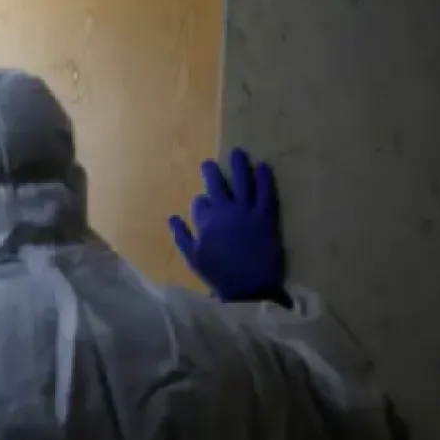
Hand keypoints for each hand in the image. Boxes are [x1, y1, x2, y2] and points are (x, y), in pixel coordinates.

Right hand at [168, 148, 284, 301]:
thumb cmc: (219, 275)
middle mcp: (224, 210)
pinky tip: (264, 166)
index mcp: (205, 221)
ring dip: (239, 164)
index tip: (203, 203)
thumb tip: (172, 217)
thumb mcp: (193, 258)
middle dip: (211, 172)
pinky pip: (265, 191)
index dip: (200, 202)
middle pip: (216, 184)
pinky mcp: (266, 215)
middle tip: (209, 164)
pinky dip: (264, 177)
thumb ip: (182, 236)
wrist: (250, 287)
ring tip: (238, 152)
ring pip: (241, 180)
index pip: (200, 203)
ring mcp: (246, 210)